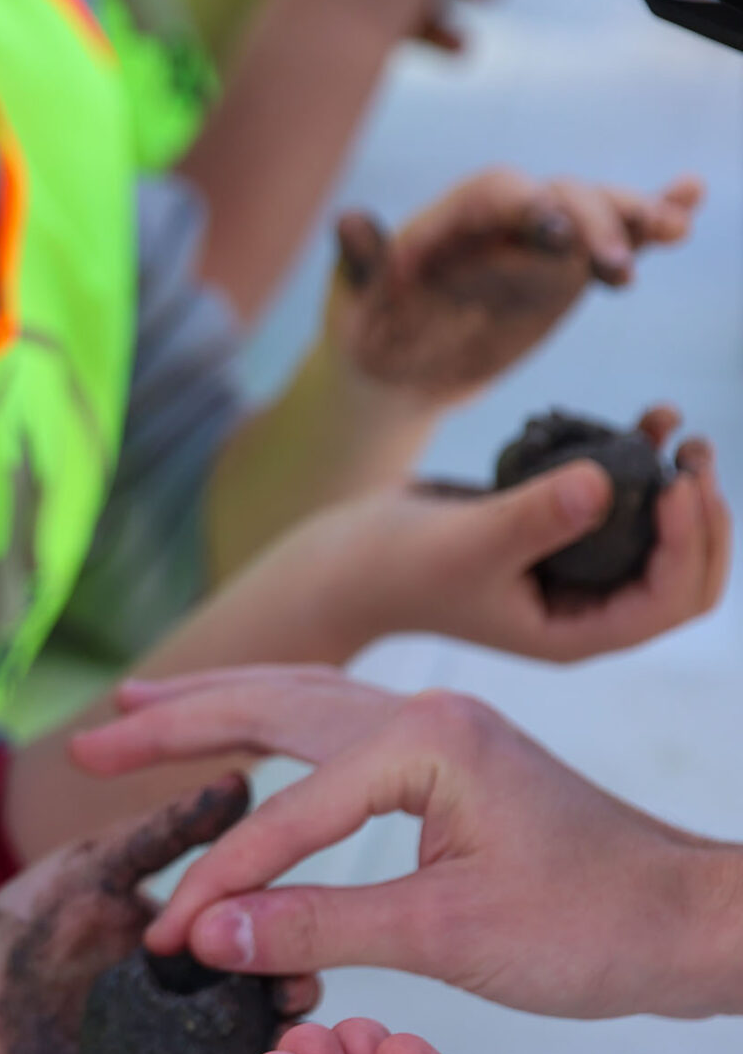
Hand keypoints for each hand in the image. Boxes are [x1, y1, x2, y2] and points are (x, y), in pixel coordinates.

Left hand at [0, 778, 319, 1053]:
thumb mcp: (100, 864)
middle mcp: (205, 1025)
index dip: (295, 973)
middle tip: (290, 1043)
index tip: (302, 972)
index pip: (275, 970)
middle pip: (271, 1044)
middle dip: (290, 1047)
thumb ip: (168, 833)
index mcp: (210, 962)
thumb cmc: (35, 913)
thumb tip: (242, 779)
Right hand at [70, 669, 742, 1017]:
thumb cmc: (595, 926)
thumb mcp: (447, 936)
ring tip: (135, 704)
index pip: (283, 816)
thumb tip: (206, 937)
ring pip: (298, 700)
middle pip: (267, 704)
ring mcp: (436, 725)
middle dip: (171, 721)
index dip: (218, 882)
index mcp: (420, 740)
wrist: (699, 920)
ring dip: (213, 705)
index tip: (166, 937)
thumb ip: (317, 927)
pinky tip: (244, 731)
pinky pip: (332, 725)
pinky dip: (270, 725)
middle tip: (87, 735)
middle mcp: (421, 712)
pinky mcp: (448, 753)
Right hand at [251, 413, 727, 660]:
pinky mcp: (560, 532)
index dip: (689, 545)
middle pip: (685, 575)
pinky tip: (647, 421)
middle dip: (703, 517)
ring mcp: (576, 570)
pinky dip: (643, 464)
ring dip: (685, 487)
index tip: (675, 484)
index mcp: (576, 632)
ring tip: (683, 432)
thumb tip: (606, 481)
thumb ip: (536, 516)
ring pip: (663, 537)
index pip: (668, 601)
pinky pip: (624, 503)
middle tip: (695, 458)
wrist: (349, 557)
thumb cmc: (399, 565)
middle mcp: (587, 606)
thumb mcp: (467, 541)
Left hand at [330, 171, 702, 406]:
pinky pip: (614, 240)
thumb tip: (348, 220)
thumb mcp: (356, 304)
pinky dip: (652, 217)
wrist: (394, 373)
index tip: (556, 234)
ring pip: (598, 213)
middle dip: (594, 222)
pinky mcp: (565, 272)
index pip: (498, 193)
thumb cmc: (366, 333)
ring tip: (673, 229)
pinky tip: (690, 203)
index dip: (531, 205)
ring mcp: (540, 244)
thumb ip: (362, 261)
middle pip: (561, 197)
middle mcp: (502, 222)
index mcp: (450, 219)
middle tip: (615, 270)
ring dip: (636, 215)